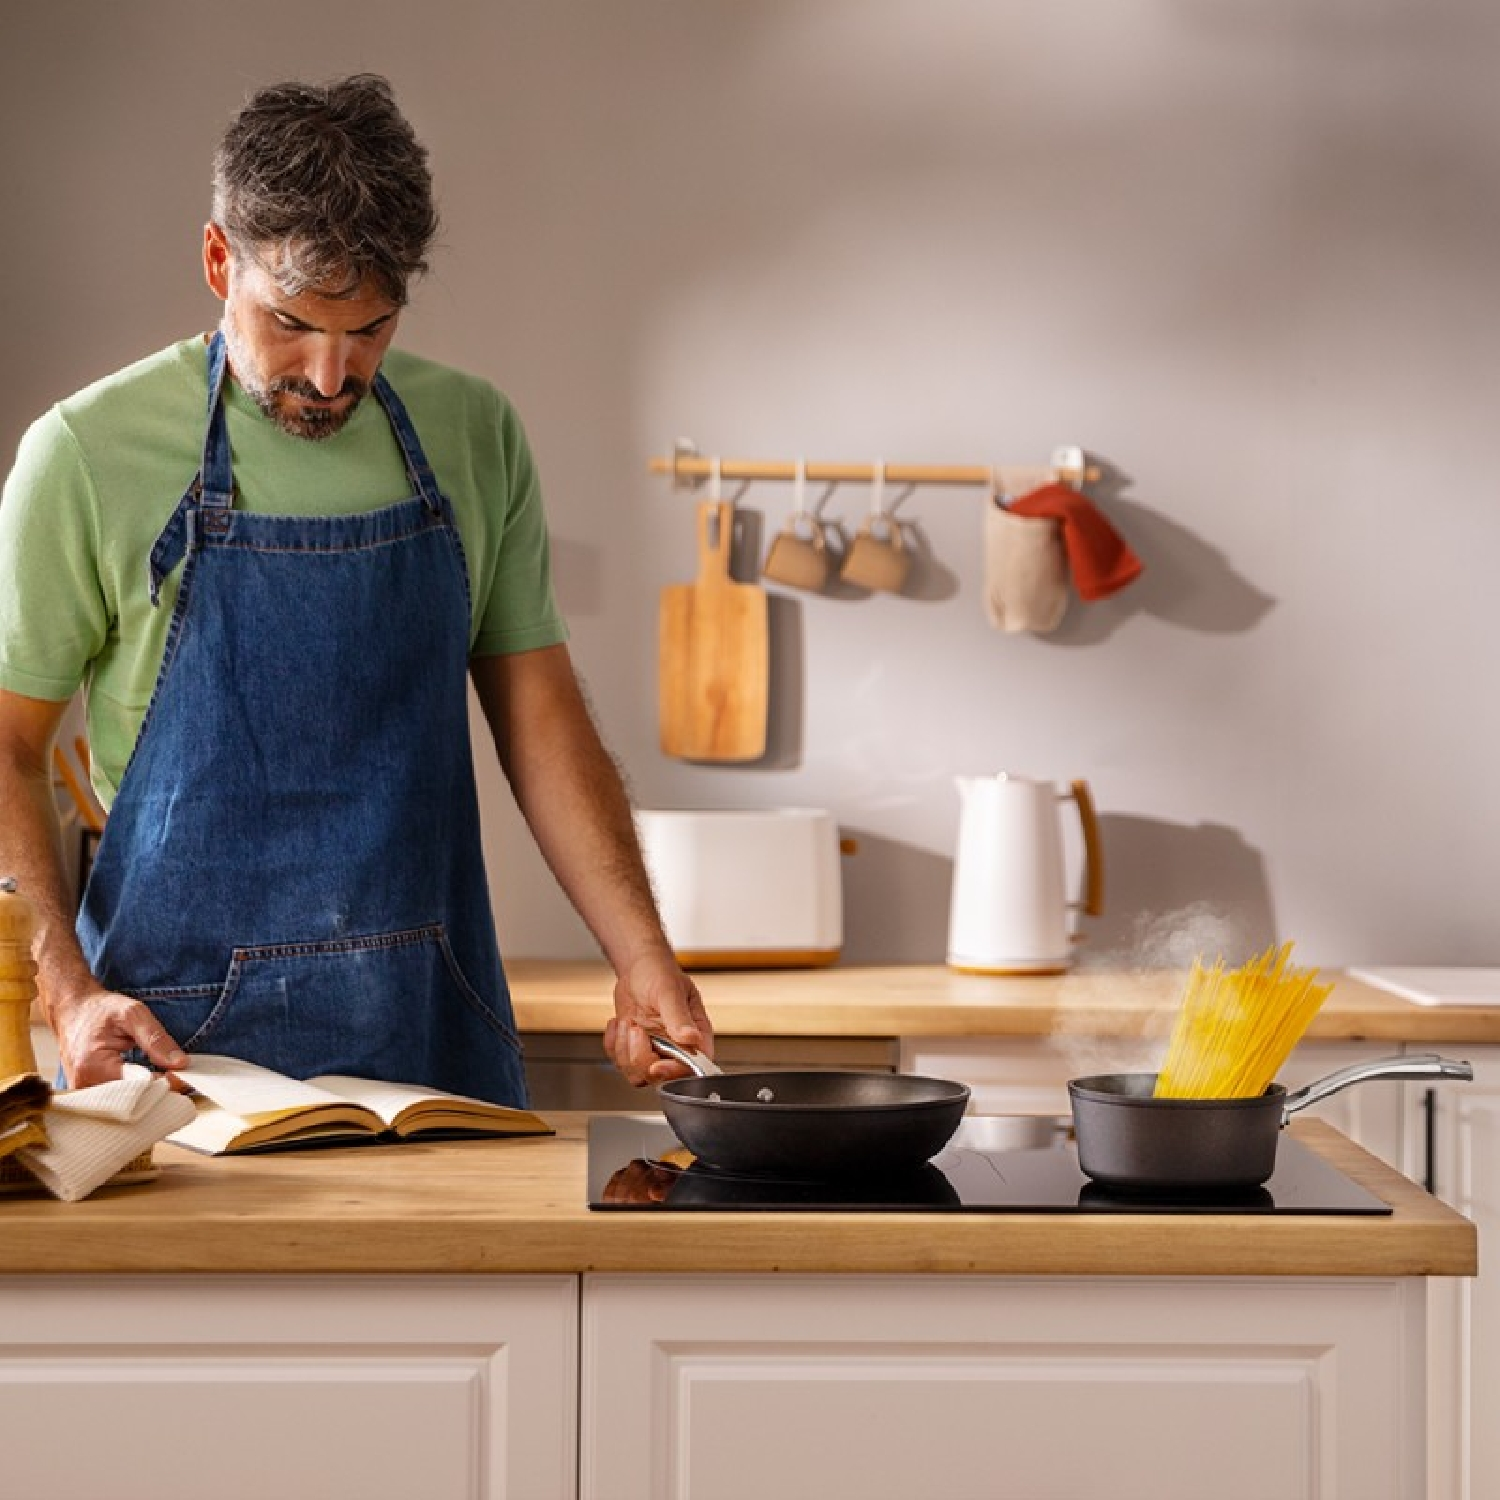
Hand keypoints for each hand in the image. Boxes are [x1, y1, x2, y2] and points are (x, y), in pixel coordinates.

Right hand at [48, 986, 187, 1088]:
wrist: (72, 1011)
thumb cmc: (100, 1010)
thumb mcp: (133, 1014)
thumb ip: (156, 1039)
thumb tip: (180, 1063)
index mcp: (94, 1066)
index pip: (140, 1086)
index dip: (167, 1082)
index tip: (185, 1073)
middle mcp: (84, 1086)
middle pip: (133, 1100)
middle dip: (160, 1090)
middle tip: (178, 1076)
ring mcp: (83, 1095)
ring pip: (126, 1104)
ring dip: (149, 1094)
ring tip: (164, 1077)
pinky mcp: (87, 1096)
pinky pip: (117, 1101)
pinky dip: (137, 1094)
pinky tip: (149, 1082)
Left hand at [603, 948, 714, 1086]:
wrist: (638, 968)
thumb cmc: (659, 972)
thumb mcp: (669, 990)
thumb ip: (679, 1016)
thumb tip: (691, 1037)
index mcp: (695, 1036)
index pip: (692, 1067)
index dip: (674, 1072)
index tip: (656, 1066)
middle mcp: (676, 1048)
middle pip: (661, 1076)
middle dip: (640, 1055)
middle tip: (635, 1029)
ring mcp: (654, 1051)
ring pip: (637, 1074)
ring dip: (624, 1049)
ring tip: (627, 1021)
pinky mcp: (634, 1050)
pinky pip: (619, 1063)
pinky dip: (613, 1044)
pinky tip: (619, 1024)